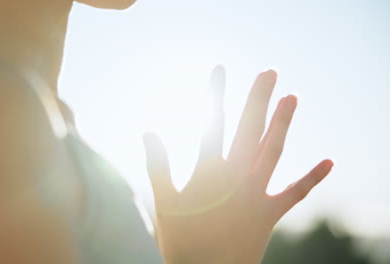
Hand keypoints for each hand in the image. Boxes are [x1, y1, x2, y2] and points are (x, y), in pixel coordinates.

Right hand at [143, 66, 333, 263]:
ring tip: (293, 97)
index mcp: (209, 171)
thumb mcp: (164, 201)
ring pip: (273, 151)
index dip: (216, 94)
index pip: (212, 122)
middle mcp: (237, 176)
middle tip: (270, 72)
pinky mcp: (270, 213)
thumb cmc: (182, 239)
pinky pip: (295, 193)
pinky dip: (313, 178)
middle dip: (259, 99)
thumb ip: (158, 164)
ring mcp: (256, 194)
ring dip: (283, 124)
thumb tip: (149, 130)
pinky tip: (330, 161)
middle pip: (249, 129)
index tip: (220, 69)